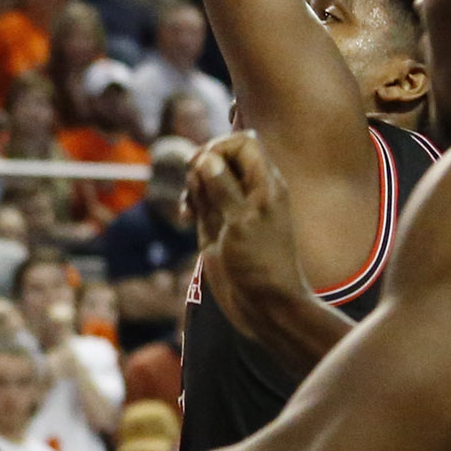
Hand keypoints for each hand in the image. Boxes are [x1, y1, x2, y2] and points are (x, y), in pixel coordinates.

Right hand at [187, 131, 311, 342]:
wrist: (264, 306)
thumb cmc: (262, 265)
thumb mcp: (242, 223)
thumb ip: (223, 188)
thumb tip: (205, 157)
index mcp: (265, 185)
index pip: (243, 144)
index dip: (220, 146)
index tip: (203, 164)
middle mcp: (249, 192)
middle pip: (221, 156)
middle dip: (201, 165)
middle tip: (195, 187)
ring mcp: (231, 209)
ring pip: (207, 177)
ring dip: (192, 185)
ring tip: (190, 207)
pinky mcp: (216, 227)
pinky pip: (199, 201)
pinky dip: (189, 203)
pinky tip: (185, 218)